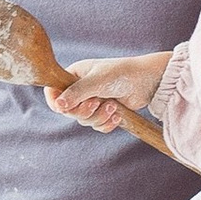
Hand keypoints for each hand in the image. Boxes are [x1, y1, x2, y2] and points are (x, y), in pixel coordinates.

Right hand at [48, 50, 170, 132]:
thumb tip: (58, 106)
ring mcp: (92, 101)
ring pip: (84, 121)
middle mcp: (80, 89)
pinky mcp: (103, 112)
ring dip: (99, 117)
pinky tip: (117, 115)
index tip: (64, 108)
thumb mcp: (96, 81)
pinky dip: (107, 123)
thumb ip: (76, 93)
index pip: (54, 93)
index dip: (57, 103)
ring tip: (113, 106)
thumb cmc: (121, 73)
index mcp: (74, 75)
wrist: (146, 81)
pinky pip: (97, 126)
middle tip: (97, 103)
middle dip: (85, 111)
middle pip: (69, 111)